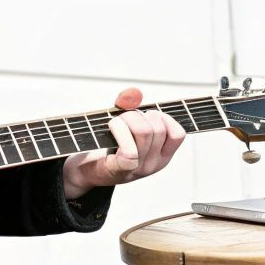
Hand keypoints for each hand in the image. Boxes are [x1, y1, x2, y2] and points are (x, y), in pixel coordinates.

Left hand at [62, 87, 185, 198]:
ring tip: (115, 122)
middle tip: (123, 118)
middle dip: (138, 114)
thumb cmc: (107, 146)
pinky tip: (111, 127)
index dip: (164, 118)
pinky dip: (119, 131)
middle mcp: (154, 164)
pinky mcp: (122, 171)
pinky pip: (130, 150)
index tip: (146, 116)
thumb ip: (131, 106)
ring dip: (127, 118)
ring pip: (144, 132)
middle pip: (158, 128)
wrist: (87, 169)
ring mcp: (140, 169)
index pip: (178, 134)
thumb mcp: (125, 125)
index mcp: (162, 156)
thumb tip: (133, 93)